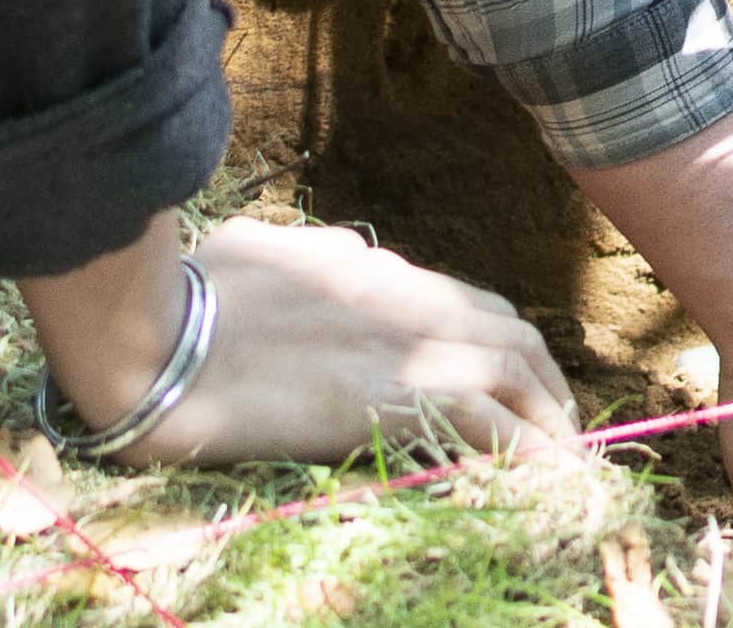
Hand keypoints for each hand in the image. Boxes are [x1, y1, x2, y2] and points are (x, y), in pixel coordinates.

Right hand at [22, 215, 572, 470]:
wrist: (168, 343)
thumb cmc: (190, 297)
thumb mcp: (260, 248)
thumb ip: (306, 255)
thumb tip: (321, 253)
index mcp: (374, 269)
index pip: (469, 303)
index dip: (500, 346)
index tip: (510, 382)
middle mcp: (411, 296)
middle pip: (510, 334)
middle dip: (541, 381)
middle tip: (552, 427)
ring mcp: (415, 340)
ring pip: (517, 373)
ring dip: (548, 417)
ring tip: (564, 462)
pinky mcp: (409, 394)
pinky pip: (497, 427)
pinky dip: (534, 455)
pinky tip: (552, 484)